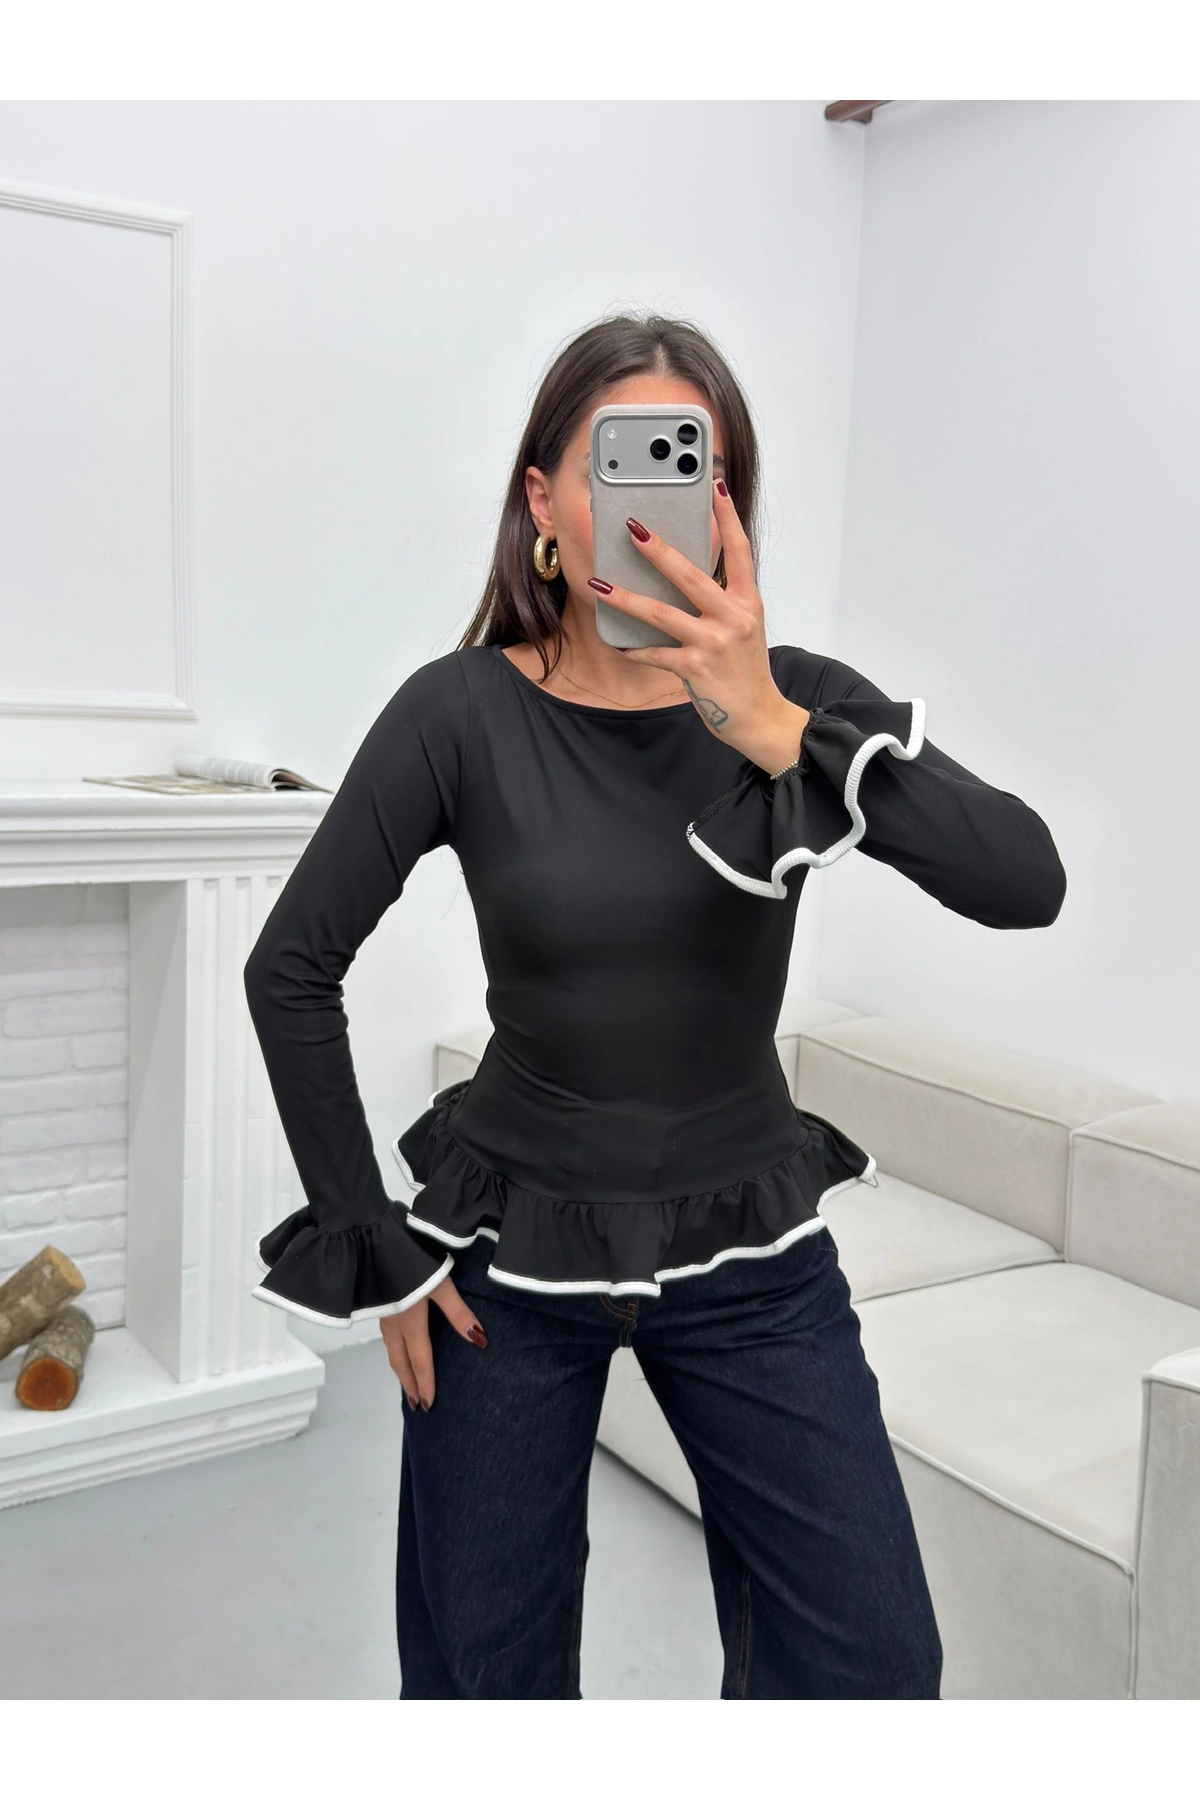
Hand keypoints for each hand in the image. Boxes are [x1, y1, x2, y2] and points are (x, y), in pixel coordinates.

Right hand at [379, 1269, 486, 1410]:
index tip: (429, 1405)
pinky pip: (386, 1339)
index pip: (420, 1361)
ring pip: (391, 1351)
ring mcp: (383, 1315)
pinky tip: (398, 1349)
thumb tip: (478, 1340)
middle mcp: (394, 1324)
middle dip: (409, 1384)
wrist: (371, 1242)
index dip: (425, 1383)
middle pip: (400, 1362)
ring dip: (400, 1370)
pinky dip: (394, 1353)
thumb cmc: (411, 1262)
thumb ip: (458, 1312)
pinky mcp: (378, 1305)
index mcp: (410, 1323)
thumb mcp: (440, 1285)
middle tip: (416, 1405)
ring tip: (408, 1383)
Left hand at [587, 480, 809, 776]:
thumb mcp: (744, 629)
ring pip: (662, 613)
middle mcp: (733, 617)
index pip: (739, 550)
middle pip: (691, 575)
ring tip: (600, 584)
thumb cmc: (747, 672)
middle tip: (633, 527)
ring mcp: (714, 643)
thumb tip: (683, 578)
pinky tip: (618, 644)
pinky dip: (635, 649)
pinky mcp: (696, 668)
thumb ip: (722, 602)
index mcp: (747, 602)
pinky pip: (656, 654)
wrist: (760, 717)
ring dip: (626, 598)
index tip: (714, 486)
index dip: (726, 517)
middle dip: (659, 550)